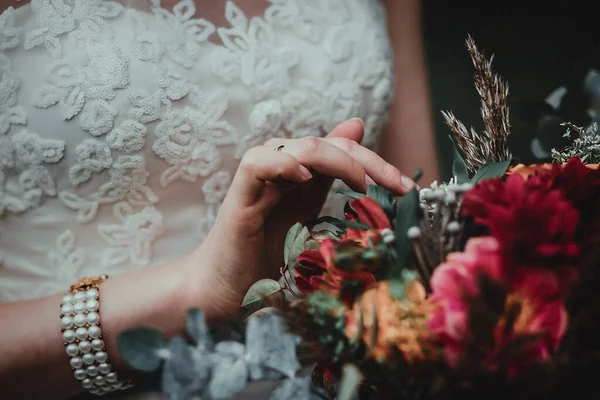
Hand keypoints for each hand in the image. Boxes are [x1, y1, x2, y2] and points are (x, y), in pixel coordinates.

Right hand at [186, 119, 413, 320]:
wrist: (228, 287)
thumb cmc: (268, 255)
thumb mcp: (312, 218)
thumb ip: (334, 185)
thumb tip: (359, 146)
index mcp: (301, 172)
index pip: (342, 151)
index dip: (377, 163)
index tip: (408, 188)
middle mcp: (281, 166)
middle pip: (327, 145)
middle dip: (367, 161)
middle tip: (396, 185)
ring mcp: (259, 177)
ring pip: (299, 147)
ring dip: (335, 159)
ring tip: (360, 183)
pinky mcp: (239, 194)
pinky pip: (257, 164)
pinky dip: (282, 164)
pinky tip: (304, 176)